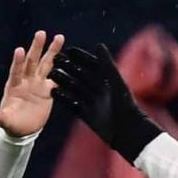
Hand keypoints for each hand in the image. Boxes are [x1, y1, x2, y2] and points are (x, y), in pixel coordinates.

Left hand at [0, 31, 64, 136]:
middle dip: (36, 48)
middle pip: (32, 62)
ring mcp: (38, 84)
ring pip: (46, 64)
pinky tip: (69, 59)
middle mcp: (26, 81)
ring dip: (52, 52)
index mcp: (14, 86)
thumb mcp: (5, 121)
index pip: (16, 71)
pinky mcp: (48, 90)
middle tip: (40, 33)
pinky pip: (56, 78)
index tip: (20, 50)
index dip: (18, 61)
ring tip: (59, 37)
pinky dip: (63, 69)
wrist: (24, 129)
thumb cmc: (12, 123)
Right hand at [48, 44, 160, 162]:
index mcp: (108, 81)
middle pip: (81, 76)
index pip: (92, 65)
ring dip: (63, 82)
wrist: (127, 132)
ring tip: (50, 74)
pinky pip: (73, 105)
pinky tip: (52, 93)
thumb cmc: (124, 105)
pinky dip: (63, 99)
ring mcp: (93, 103)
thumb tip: (98, 45)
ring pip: (75, 90)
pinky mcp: (88, 116)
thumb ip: (106, 64)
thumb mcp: (115, 82)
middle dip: (68, 68)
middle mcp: (100, 91)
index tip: (68, 50)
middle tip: (54, 60)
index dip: (81, 57)